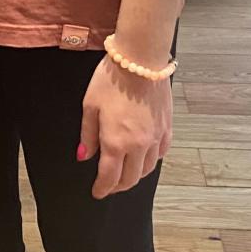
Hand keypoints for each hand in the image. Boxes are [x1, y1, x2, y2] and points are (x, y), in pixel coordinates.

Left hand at [79, 57, 171, 199]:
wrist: (140, 59)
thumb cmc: (111, 79)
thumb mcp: (90, 104)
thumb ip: (88, 134)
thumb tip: (84, 156)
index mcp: (116, 142)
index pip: (109, 177)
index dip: (102, 189)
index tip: (97, 193)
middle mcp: (138, 145)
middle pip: (130, 178)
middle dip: (118, 186)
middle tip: (109, 185)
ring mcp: (155, 137)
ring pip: (147, 169)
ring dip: (135, 175)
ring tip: (125, 172)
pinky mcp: (166, 127)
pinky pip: (161, 153)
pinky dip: (151, 160)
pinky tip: (145, 156)